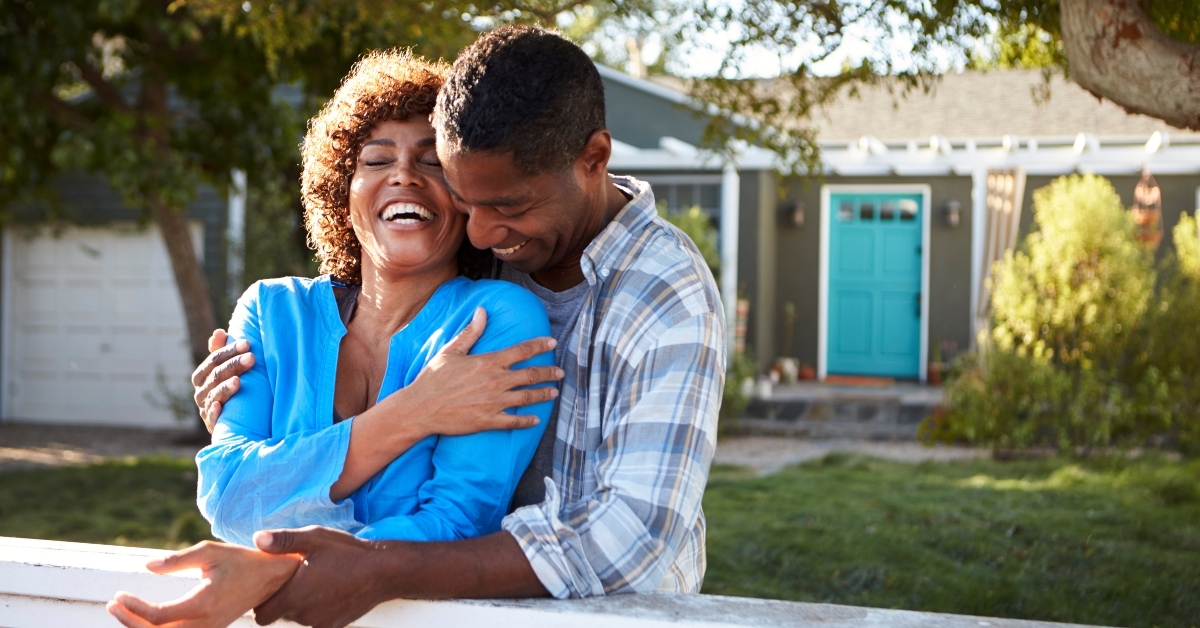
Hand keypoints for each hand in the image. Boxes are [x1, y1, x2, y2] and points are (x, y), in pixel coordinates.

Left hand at [106, 540, 300, 627]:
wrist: (272, 578)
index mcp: (204, 603)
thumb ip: (177, 560)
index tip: (119, 594)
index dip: (134, 609)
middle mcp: (205, 623)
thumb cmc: (242, 561)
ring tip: (122, 611)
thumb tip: (148, 566)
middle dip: (130, 622)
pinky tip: (143, 618)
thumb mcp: (210, 552)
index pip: (158, 616)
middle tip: (114, 604)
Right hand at [191, 329, 254, 432]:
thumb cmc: (233, 389)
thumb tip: (218, 332)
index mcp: (203, 376)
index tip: (247, 343)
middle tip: (252, 358)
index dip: (229, 351)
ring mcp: (205, 408)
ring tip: (239, 380)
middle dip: (233, 365)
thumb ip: (222, 352)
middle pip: (215, 375)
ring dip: (225, 387)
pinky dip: (214, 411)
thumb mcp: (228, 370)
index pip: (213, 360)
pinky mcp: (212, 425)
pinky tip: (219, 406)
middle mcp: (201, 391)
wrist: (238, 423)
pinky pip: (211, 418)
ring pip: (213, 395)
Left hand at [252, 527, 389, 627]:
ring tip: (315, 582)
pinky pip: (317, 621)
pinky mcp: (335, 626)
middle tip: (295, 579)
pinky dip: (318, 610)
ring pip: (299, 618)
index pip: (261, 615)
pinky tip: (330, 591)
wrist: (384, 571)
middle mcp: (304, 615)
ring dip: (302, 605)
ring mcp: (320, 623)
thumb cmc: (348, 552)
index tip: (271, 586)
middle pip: (280, 616)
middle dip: (283, 601)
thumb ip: (282, 541)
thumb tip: (257, 539)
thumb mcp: (314, 538)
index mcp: (294, 596)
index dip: (262, 602)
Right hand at [378, 307, 562, 434]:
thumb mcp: (451, 351)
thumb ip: (471, 332)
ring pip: (527, 398)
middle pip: (531, 375)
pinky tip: (536, 419)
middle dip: (549, 372)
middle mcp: (495, 382)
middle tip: (560, 372)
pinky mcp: (488, 421)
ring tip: (554, 392)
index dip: (539, 345)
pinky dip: (527, 421)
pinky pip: (514, 422)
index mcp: (488, 362)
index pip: (521, 351)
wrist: (420, 408)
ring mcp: (494, 403)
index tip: (552, 343)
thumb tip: (483, 311)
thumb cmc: (433, 378)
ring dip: (543, 394)